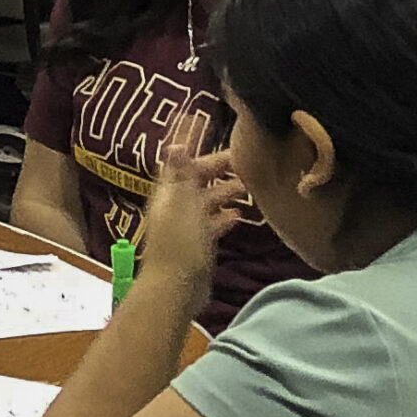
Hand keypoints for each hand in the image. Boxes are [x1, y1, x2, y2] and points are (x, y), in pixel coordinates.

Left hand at [140, 143, 242, 314]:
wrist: (176, 288)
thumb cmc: (180, 244)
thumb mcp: (183, 204)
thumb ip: (181, 175)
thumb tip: (174, 143)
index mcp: (169, 193)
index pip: (181, 161)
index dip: (194, 144)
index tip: (209, 127)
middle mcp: (174, 206)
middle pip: (196, 180)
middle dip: (217, 169)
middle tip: (245, 161)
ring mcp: (184, 226)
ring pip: (205, 202)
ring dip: (224, 193)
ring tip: (248, 187)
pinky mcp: (195, 245)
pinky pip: (210, 225)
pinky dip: (222, 218)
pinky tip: (238, 217)